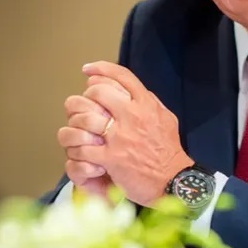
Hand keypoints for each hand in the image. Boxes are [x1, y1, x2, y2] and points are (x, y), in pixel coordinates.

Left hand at [66, 61, 193, 206]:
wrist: (172, 179)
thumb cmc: (168, 149)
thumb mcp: (166, 118)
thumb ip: (149, 102)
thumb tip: (132, 91)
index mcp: (146, 104)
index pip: (121, 76)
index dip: (101, 68)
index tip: (88, 70)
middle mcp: (132, 116)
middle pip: (98, 92)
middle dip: (85, 97)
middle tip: (83, 105)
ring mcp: (120, 137)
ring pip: (85, 119)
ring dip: (76, 123)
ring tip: (76, 129)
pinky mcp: (111, 158)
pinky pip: (83, 148)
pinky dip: (77, 149)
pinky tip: (79, 152)